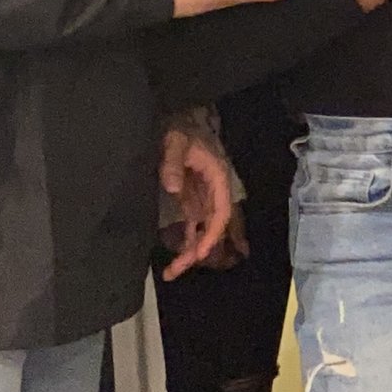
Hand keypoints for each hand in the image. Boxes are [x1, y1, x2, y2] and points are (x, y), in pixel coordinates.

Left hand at [158, 125, 242, 277]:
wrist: (177, 119)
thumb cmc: (180, 128)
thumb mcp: (175, 141)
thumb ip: (172, 162)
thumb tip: (172, 188)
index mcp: (218, 178)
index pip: (221, 213)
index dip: (212, 236)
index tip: (198, 254)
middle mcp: (213, 192)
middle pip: (211, 228)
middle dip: (196, 252)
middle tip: (174, 271)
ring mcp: (201, 197)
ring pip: (200, 230)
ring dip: (189, 251)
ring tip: (170, 272)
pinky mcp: (189, 198)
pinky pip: (190, 224)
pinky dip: (185, 240)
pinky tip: (173, 257)